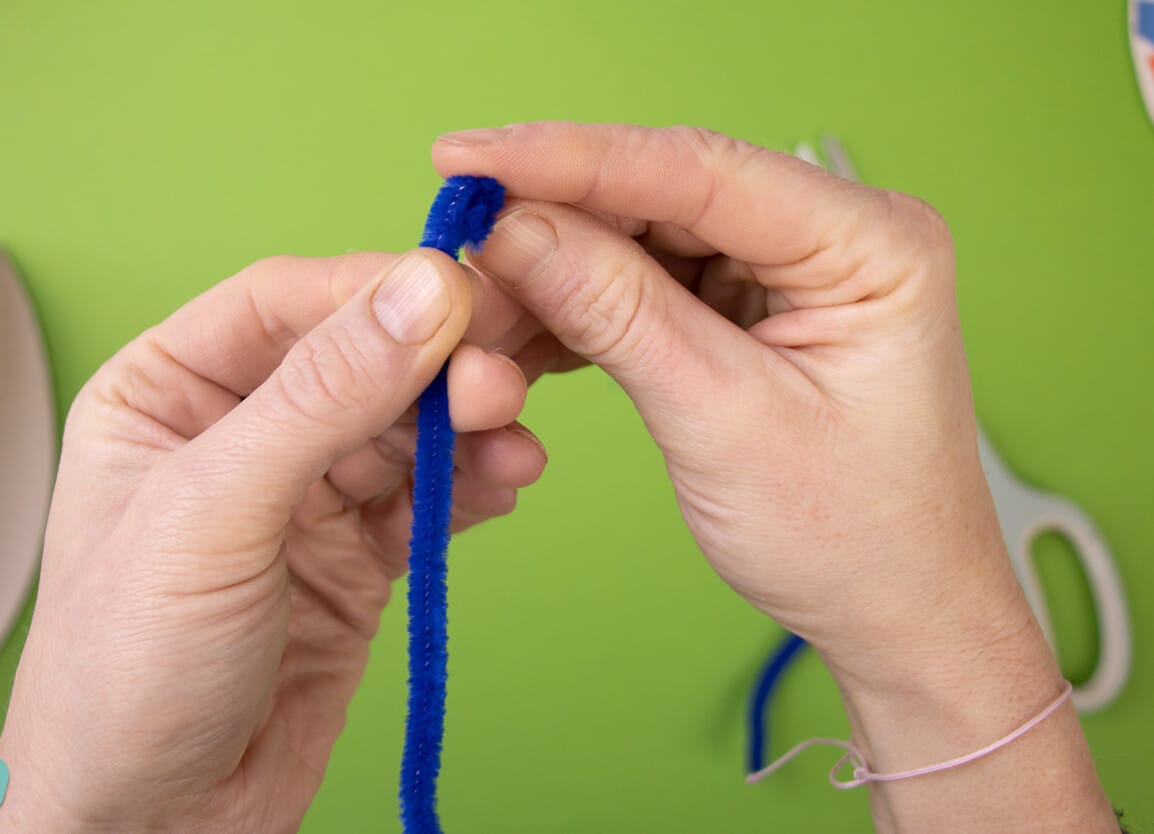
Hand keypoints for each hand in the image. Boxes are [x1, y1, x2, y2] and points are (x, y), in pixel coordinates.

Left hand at [0, 250, 546, 833]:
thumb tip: (421, 293)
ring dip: (467, 427)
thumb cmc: (124, 675)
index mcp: (168, 390)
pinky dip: (474, 484)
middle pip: (361, 359)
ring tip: (512, 439)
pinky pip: (429, 497)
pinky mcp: (357, 556)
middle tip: (501, 381)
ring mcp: (303, 496)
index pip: (288, 303)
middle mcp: (239, 431)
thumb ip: (320, 398)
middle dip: (436, 365)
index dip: (377, 291)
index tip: (461, 296)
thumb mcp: (212, 515)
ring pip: (405, 427)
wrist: (157, 827)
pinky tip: (508, 480)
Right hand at [434, 122, 1116, 832]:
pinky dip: (585, 307)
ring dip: (558, 267)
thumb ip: (618, 312)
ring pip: (646, 238)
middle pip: (665, 195)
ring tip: (484, 305)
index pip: (699, 169)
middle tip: (460, 240)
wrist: (893, 614)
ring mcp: (791, 272)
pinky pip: (651, 284)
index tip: (471, 158)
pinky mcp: (752, 310)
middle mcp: (834, 236)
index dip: (572, 158)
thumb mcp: (722, 421)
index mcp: (870, 242)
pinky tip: (529, 329)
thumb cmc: (851, 535)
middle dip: (554, 218)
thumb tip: (516, 230)